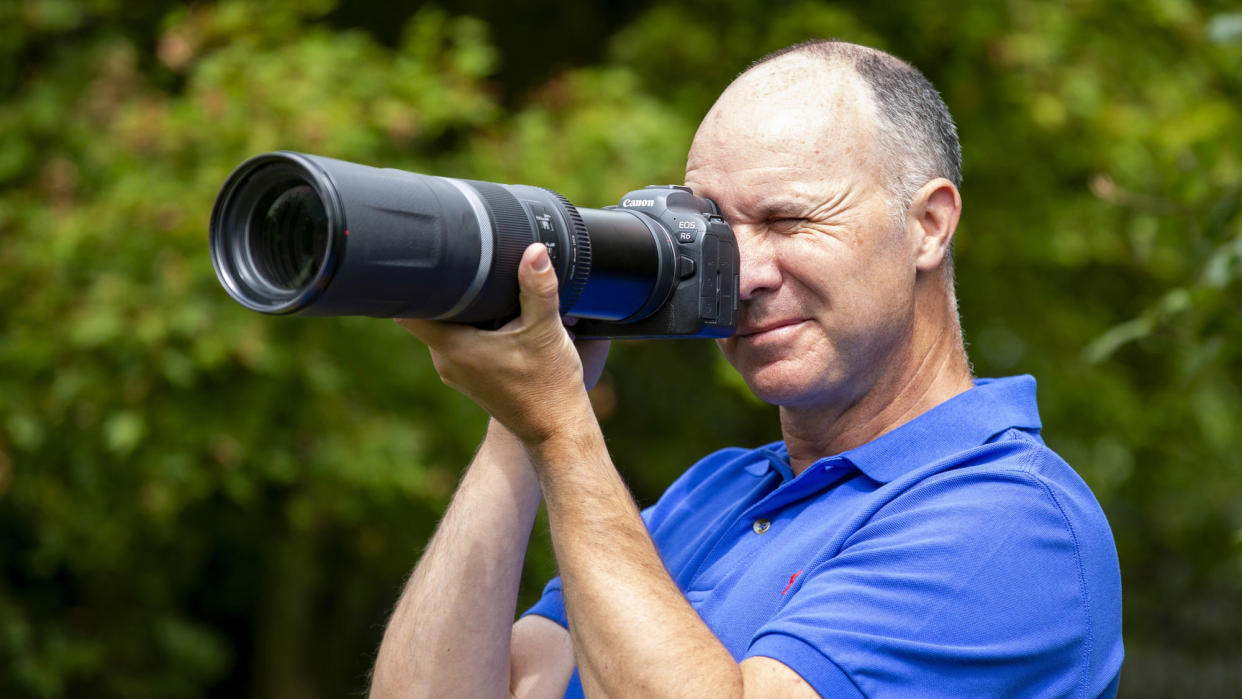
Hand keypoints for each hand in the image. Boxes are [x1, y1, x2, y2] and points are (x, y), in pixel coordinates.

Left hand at [396, 243, 607, 445]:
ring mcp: (457, 373)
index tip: (427, 264)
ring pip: (444, 329)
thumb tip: (535, 251)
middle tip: (467, 267)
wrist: (556, 430)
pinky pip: (459, 344)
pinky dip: (472, 328)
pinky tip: (497, 319)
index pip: (407, 310)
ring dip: (460, 310)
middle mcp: (447, 362)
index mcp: (454, 348)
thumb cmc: (550, 387)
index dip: (413, 283)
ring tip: (486, 291)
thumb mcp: (546, 331)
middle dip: (445, 291)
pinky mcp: (471, 379)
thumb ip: (538, 288)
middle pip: (427, 315)